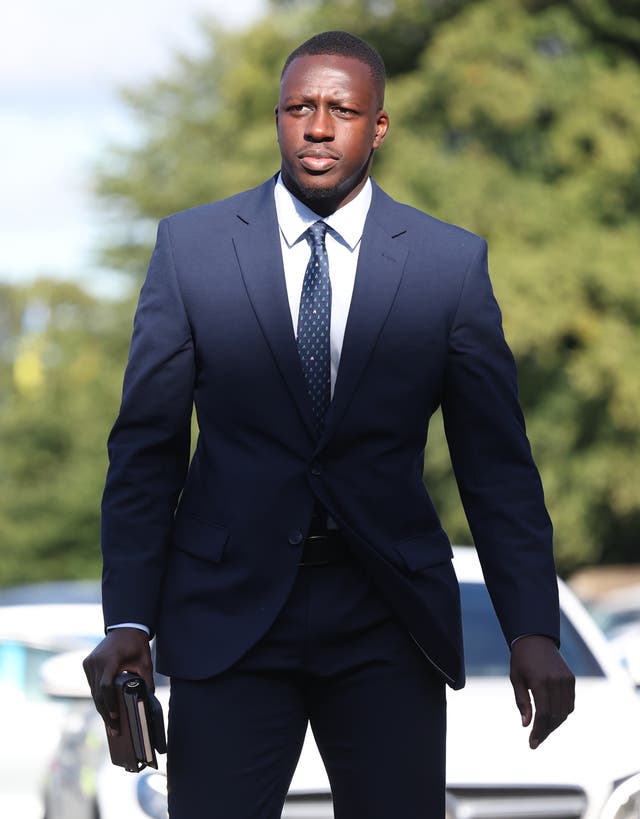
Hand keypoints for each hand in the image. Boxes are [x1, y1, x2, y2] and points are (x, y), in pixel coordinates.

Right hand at [83, 628, 153, 735]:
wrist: (125, 627)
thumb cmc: (137, 644)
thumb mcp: (145, 662)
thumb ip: (146, 680)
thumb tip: (149, 701)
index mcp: (110, 659)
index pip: (106, 686)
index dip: (110, 703)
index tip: (116, 718)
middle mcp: (96, 661)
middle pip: (98, 693)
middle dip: (106, 712)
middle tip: (114, 731)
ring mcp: (89, 662)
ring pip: (93, 691)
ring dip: (101, 707)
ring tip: (110, 725)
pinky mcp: (87, 664)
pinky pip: (92, 685)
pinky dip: (98, 697)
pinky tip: (105, 710)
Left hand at [510, 634, 574, 748]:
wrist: (535, 639)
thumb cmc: (521, 660)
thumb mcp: (516, 679)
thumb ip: (522, 702)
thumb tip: (526, 725)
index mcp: (539, 681)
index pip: (542, 713)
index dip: (538, 731)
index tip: (532, 743)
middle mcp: (555, 681)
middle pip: (554, 716)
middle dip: (545, 731)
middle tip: (536, 741)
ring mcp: (566, 680)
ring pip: (564, 712)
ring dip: (554, 724)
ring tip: (542, 730)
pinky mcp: (571, 679)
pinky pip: (570, 704)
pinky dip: (562, 714)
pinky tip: (552, 718)